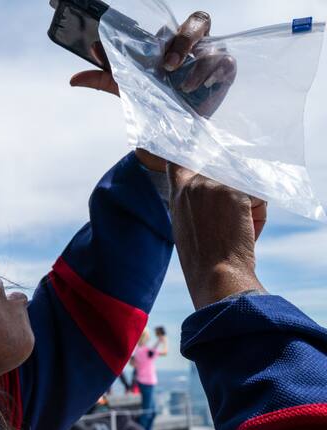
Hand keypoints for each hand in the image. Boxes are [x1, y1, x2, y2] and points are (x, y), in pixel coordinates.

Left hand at [70, 11, 212, 96]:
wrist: (167, 135)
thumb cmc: (151, 102)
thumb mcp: (125, 89)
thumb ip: (103, 78)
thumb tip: (74, 79)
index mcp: (169, 42)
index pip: (167, 26)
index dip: (155, 32)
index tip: (142, 52)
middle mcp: (192, 45)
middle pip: (198, 21)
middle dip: (184, 38)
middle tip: (167, 63)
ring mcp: (210, 56)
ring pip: (211, 42)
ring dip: (195, 59)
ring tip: (180, 82)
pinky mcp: (225, 72)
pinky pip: (225, 62)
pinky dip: (211, 71)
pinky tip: (197, 85)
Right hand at [168, 163, 267, 309]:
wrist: (215, 273)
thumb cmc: (203, 258)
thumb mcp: (185, 225)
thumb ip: (193, 201)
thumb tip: (219, 187)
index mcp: (178, 193)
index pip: (179, 160)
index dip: (190, 152)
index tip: (194, 147)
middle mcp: (194, 184)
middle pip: (223, 170)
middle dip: (234, 191)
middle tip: (229, 220)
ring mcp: (214, 187)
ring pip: (244, 185)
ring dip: (248, 206)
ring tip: (237, 230)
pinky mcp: (236, 194)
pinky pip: (259, 197)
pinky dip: (259, 215)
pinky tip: (246, 232)